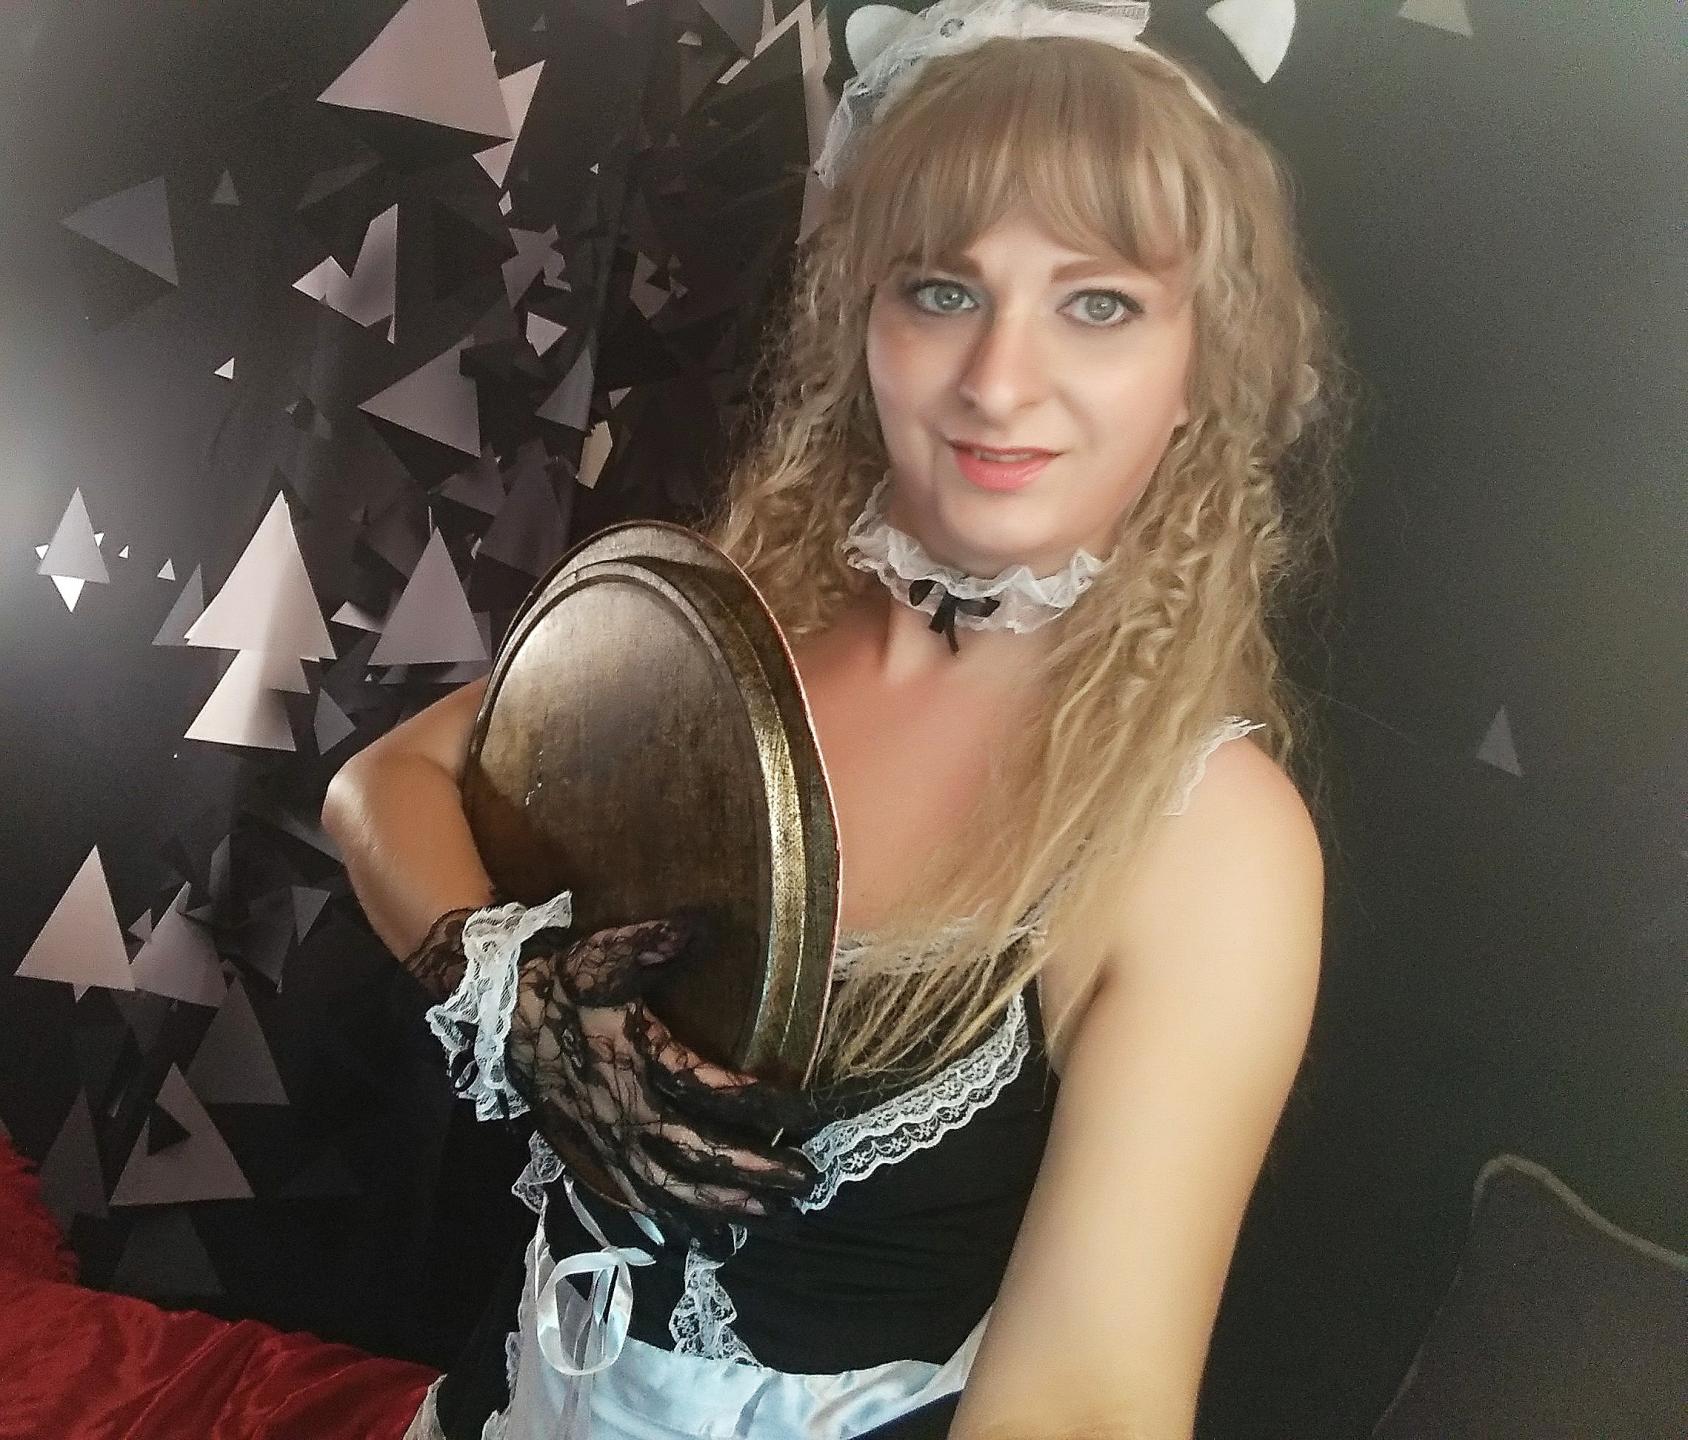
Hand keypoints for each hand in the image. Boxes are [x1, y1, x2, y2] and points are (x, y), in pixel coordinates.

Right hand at [503, 908, 822, 1250]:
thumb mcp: (602, 950)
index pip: (711, 1090)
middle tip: (805, 1184)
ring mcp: (606, 1139)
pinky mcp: (592, 1151)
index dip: (763, 1103)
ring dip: (722, 1208)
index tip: (810, 1110)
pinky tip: (704, 1237)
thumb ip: (652, 940)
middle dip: (754, 1174)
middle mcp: (623, 1112)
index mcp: (635, 1061)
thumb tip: (702, 925)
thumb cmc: (559, 977)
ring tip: (771, 1221)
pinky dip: (674, 1220)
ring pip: (669, 1190)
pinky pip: (637, 1197)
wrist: (497, 1008)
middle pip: (697, 1155)